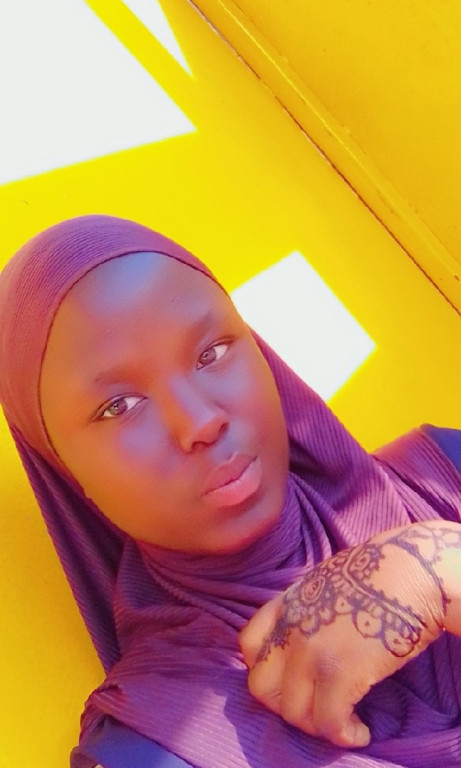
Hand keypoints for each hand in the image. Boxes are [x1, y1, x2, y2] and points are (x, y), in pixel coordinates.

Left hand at [239, 521, 460, 747]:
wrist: (409, 570)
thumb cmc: (377, 570)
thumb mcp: (323, 581)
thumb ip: (306, 608)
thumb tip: (308, 633)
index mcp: (286, 604)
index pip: (247, 645)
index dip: (264, 668)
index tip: (289, 677)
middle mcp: (290, 629)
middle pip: (261, 687)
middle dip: (285, 704)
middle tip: (314, 706)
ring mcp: (311, 652)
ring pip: (293, 713)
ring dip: (316, 725)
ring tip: (341, 720)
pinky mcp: (341, 674)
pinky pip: (328, 723)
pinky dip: (344, 735)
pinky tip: (360, 731)